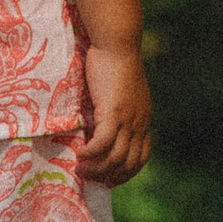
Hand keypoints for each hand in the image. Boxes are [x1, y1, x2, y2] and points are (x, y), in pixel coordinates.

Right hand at [75, 40, 152, 185]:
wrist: (117, 43)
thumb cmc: (115, 61)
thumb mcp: (122, 91)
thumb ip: (118, 109)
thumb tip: (101, 122)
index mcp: (143, 119)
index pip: (141, 158)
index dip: (125, 173)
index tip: (108, 178)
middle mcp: (139, 123)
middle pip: (129, 164)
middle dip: (109, 177)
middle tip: (90, 178)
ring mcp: (128, 119)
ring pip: (116, 159)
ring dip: (97, 169)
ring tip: (80, 169)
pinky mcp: (113, 113)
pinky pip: (102, 144)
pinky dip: (90, 154)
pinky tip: (79, 154)